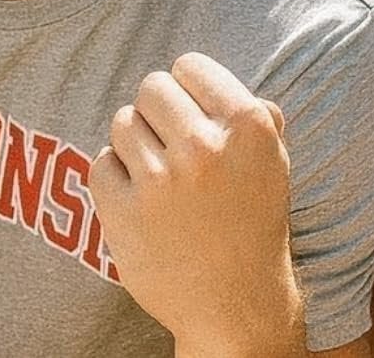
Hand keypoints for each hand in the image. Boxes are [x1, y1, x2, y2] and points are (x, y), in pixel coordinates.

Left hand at [88, 53, 303, 355]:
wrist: (235, 307)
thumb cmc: (252, 227)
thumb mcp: (273, 166)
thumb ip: (257, 118)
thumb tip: (227, 86)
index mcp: (249, 127)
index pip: (189, 66)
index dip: (188, 90)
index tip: (194, 118)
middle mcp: (205, 148)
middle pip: (150, 88)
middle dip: (158, 116)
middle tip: (174, 152)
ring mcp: (161, 181)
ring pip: (122, 123)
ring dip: (136, 148)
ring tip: (162, 183)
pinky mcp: (123, 210)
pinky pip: (101, 163)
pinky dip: (115, 182)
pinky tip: (142, 206)